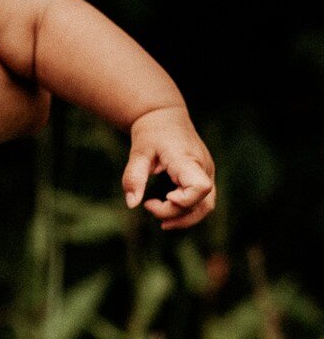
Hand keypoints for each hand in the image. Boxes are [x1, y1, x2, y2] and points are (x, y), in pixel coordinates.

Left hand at [122, 107, 215, 229]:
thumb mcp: (138, 152)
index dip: (184, 200)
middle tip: (149, 206)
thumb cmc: (152, 132)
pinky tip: (167, 209)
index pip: (200, 187)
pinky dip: (186, 211)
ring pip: (206, 206)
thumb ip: (134, 177)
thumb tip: (132, 204)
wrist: (165, 117)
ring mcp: (207, 173)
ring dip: (184, 218)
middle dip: (177, 215)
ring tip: (161, 221)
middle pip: (203, 204)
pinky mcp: (203, 177)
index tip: (164, 196)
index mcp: (188, 160)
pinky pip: (202, 201)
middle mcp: (204, 168)